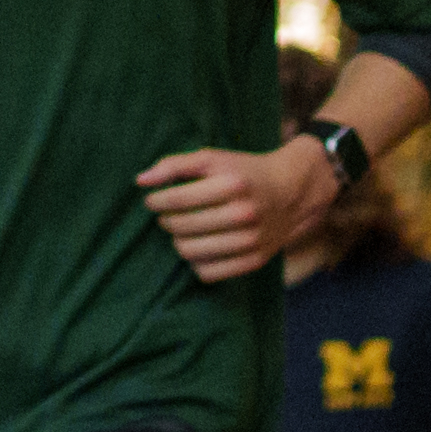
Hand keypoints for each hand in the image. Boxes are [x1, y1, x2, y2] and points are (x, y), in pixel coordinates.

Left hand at [139, 133, 333, 280]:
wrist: (290, 192)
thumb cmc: (242, 173)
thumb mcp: (211, 158)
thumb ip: (173, 165)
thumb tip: (140, 181)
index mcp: (233, 184)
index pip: (176, 199)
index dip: (155, 201)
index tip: (153, 200)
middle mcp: (245, 213)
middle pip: (181, 226)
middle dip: (166, 220)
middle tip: (169, 215)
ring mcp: (252, 240)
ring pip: (190, 251)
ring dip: (178, 241)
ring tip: (182, 230)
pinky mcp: (255, 260)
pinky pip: (207, 273)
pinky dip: (196, 262)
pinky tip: (199, 246)